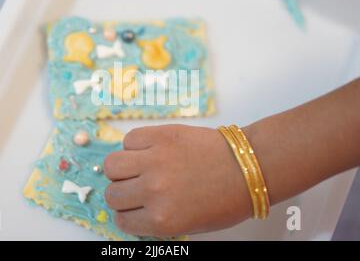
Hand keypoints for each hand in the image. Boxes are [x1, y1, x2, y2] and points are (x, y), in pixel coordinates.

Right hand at [103, 124, 252, 236]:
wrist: (247, 167)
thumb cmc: (224, 199)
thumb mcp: (188, 224)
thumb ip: (155, 219)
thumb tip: (131, 209)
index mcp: (162, 220)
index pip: (120, 219)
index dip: (127, 213)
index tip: (133, 206)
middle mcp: (153, 192)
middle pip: (112, 194)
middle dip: (122, 192)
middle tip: (137, 185)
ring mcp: (155, 161)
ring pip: (112, 165)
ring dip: (121, 167)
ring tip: (138, 165)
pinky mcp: (161, 135)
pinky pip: (129, 139)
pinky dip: (135, 145)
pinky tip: (150, 149)